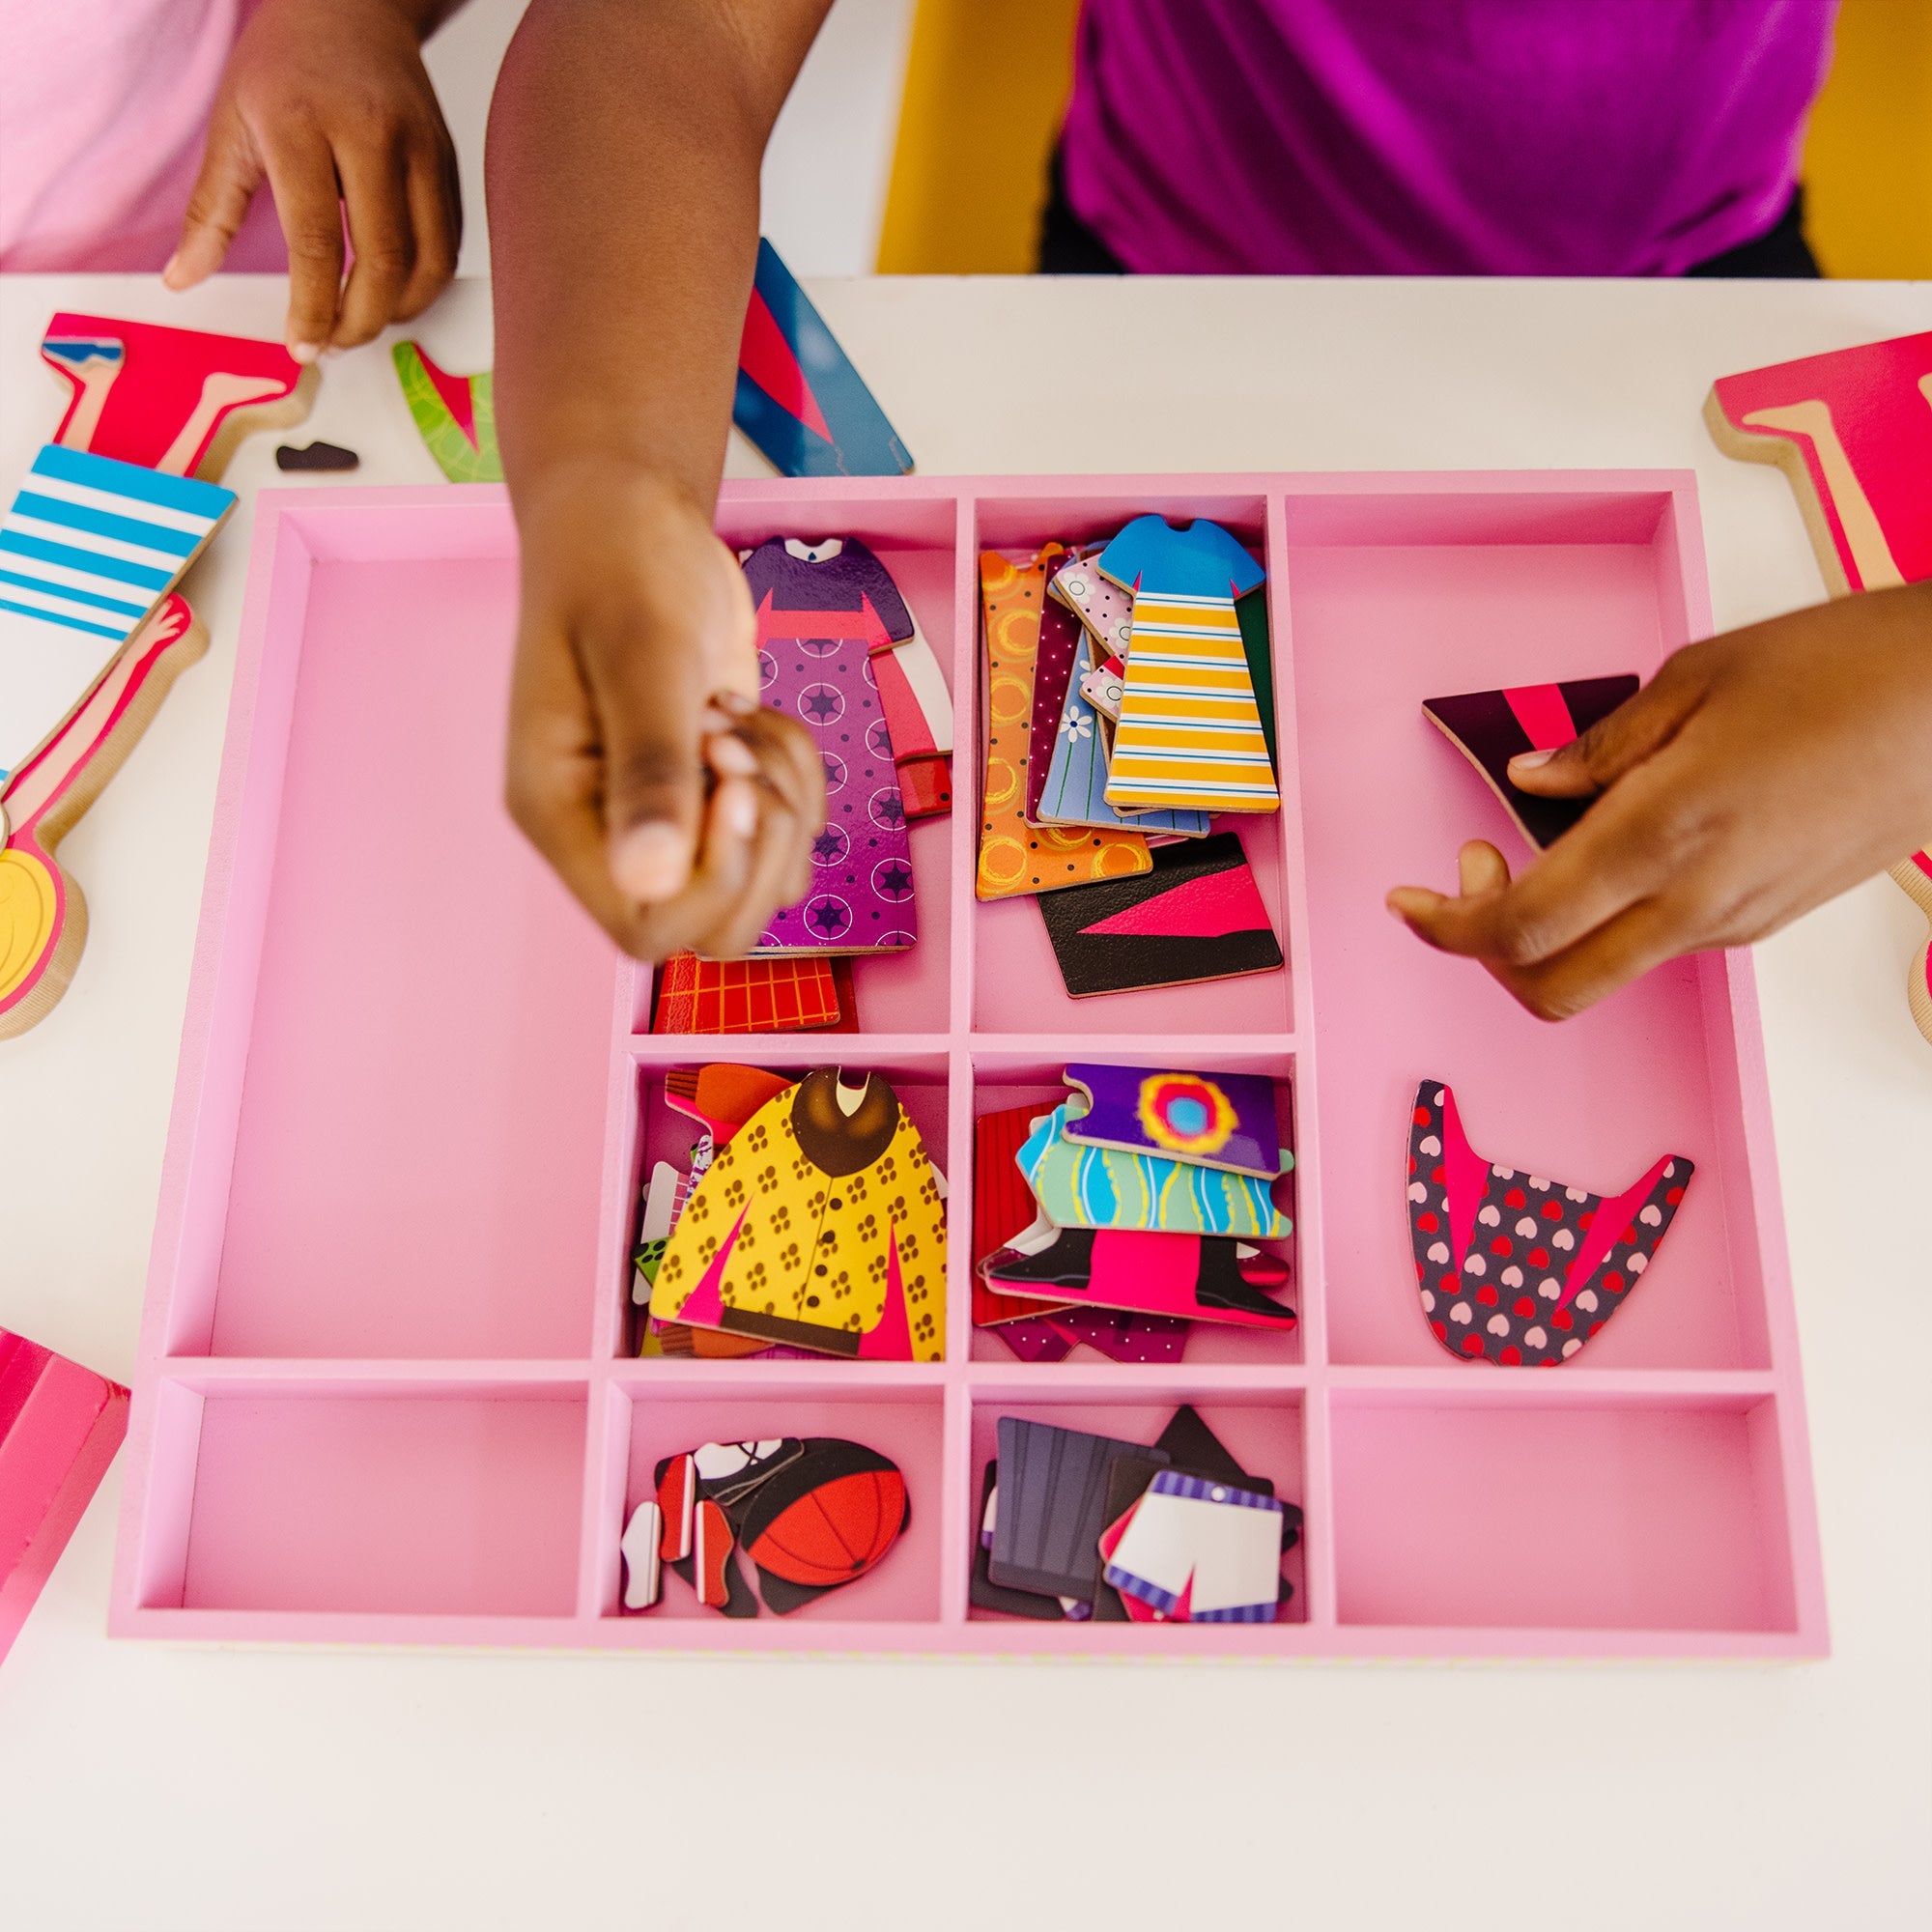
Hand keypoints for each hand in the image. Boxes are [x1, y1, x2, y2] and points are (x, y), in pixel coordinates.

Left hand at [164, 0, 461, 358]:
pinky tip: (392, 294)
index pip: (316, 240)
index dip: (313, 306)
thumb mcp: (232, 125)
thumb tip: (184, 277)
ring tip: (362, 323)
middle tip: (332, 345)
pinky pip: (447, 243)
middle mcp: (371, 135)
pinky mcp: (448, 163)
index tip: (302, 346)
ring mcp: (420, 149)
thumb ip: (212, 209)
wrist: (352, 7)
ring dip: (398, 311)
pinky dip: (423, 284)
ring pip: (428, 261)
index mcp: (304, 124)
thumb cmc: (284, 65)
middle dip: (359, 321)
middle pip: (382, 260)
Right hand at [504, 463, 824, 961]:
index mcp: (561, 814)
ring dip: (783, 799)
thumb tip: (650, 879)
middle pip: (715, 933)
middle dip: (759, 847)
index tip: (729, 781)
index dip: (714, 880)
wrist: (633, 514)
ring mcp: (666, 816)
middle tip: (736, 748)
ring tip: (735, 716)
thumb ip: (650, 768)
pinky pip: (788, 830)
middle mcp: (609, 832)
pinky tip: (748, 711)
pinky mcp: (714, 789)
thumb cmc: (620, 566)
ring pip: (765, 881)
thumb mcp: (643, 657)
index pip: (646, 932)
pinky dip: (795, 774)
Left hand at [1387, 581, 1931, 1018]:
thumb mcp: (1697, 679)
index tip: (1410, 902)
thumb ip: (1600, 748)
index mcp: (1662, 835)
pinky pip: (1657, 943)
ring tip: (1539, 842)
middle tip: (1474, 873)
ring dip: (1546, 933)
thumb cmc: (1843, 670)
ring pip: (1604, 971)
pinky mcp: (1764, 921)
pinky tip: (1612, 846)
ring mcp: (1734, 923)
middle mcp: (1695, 902)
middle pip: (1552, 988)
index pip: (1523, 926)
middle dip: (1486, 952)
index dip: (1448, 928)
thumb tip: (1529, 780)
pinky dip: (1604, 917)